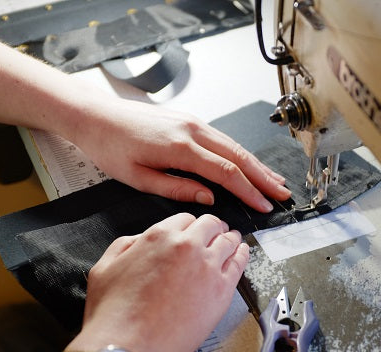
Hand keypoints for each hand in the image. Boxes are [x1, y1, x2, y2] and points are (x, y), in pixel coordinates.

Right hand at [64, 213, 247, 351]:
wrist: (125, 348)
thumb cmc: (113, 315)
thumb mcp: (105, 267)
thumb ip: (125, 246)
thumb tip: (140, 240)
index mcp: (159, 237)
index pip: (185, 220)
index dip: (190, 226)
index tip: (194, 232)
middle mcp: (187, 246)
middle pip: (210, 225)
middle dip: (213, 228)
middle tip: (216, 233)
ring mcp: (208, 267)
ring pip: (228, 241)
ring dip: (230, 238)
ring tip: (233, 240)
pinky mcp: (222, 291)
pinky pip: (240, 264)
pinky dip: (242, 255)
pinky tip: (242, 254)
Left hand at [66, 98, 290, 212]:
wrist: (96, 115)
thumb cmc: (111, 148)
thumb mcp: (138, 178)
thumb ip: (177, 188)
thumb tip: (210, 198)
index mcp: (180, 148)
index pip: (226, 173)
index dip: (249, 191)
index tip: (265, 206)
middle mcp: (193, 130)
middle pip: (239, 156)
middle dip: (264, 177)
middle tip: (283, 194)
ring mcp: (194, 122)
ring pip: (235, 145)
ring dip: (257, 165)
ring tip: (275, 181)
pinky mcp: (191, 120)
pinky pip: (224, 139)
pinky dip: (242, 154)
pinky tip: (250, 164)